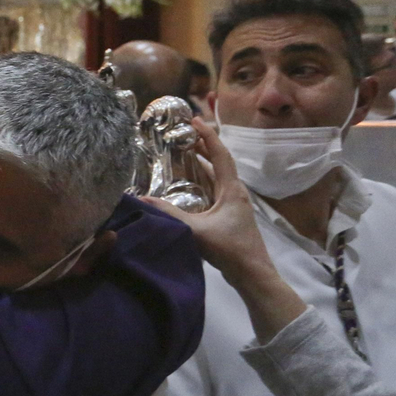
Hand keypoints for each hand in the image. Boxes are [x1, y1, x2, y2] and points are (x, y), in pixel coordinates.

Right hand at [142, 117, 268, 279]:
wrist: (253, 274)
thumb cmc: (230, 249)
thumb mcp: (196, 230)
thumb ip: (169, 214)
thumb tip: (142, 200)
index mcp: (231, 189)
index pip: (220, 154)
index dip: (208, 136)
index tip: (194, 120)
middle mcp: (235, 193)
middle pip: (220, 162)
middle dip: (203, 147)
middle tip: (183, 137)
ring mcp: (234, 205)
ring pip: (217, 177)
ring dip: (202, 164)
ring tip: (183, 155)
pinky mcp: (230, 216)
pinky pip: (215, 190)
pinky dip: (202, 181)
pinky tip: (188, 186)